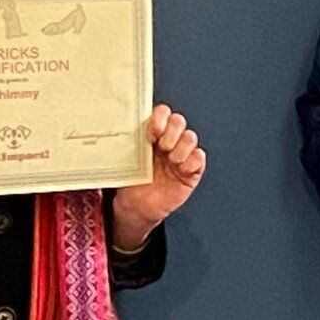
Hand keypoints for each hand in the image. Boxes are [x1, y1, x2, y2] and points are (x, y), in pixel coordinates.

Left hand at [111, 104, 206, 252]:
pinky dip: (192, 161)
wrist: (138, 207)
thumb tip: (119, 123)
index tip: (151, 133)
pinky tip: (181, 169)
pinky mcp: (192, 170)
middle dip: (171, 132)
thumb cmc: (132, 181)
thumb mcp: (126, 157)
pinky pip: (199, 157)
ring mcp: (181, 155)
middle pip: (179, 121)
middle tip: (162, 147)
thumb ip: (129, 139)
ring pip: (190, 137)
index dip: (160, 119)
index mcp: (153, 134)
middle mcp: (169, 141)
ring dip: (181, 148)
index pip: (163, 112)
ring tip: (171, 161)